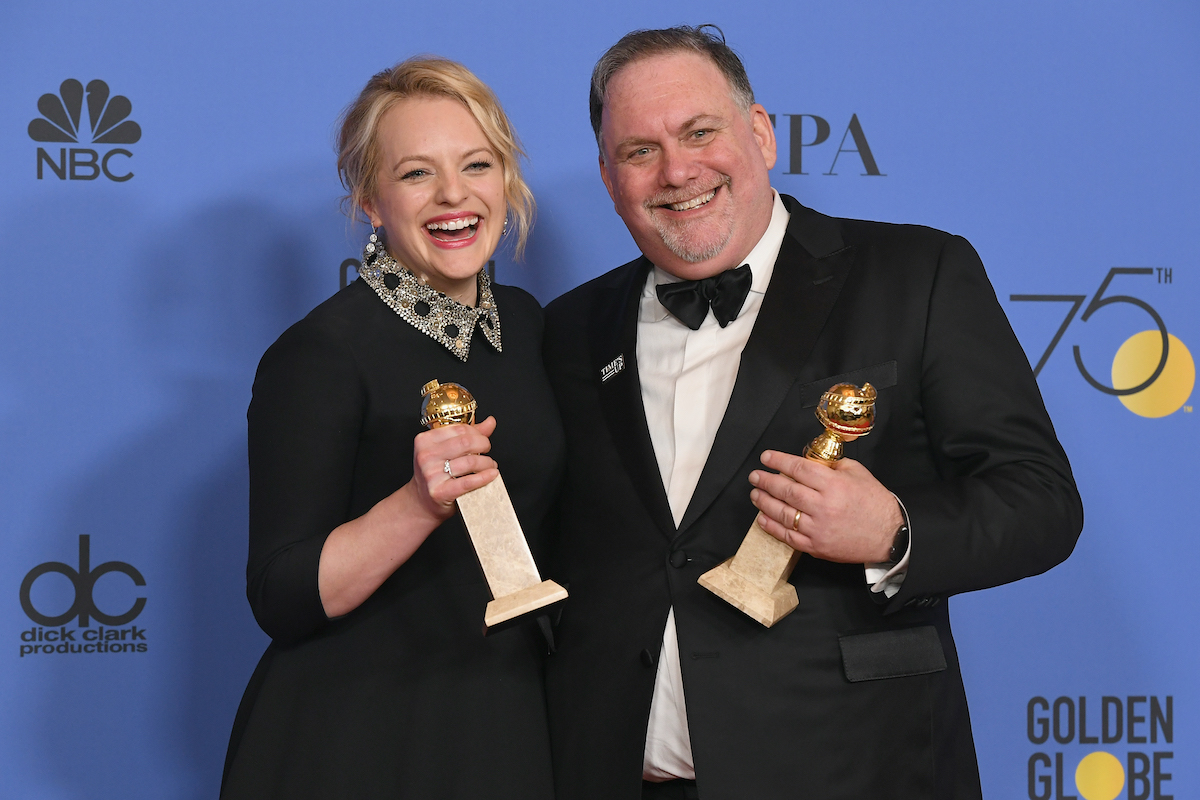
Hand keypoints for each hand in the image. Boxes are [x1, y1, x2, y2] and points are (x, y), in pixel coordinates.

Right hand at [410, 416, 499, 520]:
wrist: (422, 502)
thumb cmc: (435, 474)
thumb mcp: (445, 451)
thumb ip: (467, 435)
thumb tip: (490, 422)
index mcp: (425, 440)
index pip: (459, 429)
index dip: (477, 433)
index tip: (483, 440)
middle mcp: (426, 456)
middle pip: (465, 443)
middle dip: (483, 445)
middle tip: (487, 451)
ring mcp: (431, 474)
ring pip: (470, 462)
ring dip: (487, 463)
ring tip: (490, 466)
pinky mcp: (440, 492)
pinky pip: (468, 482)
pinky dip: (484, 477)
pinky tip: (492, 475)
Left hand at [748, 450, 901, 563]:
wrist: (890, 535)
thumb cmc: (875, 503)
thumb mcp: (858, 473)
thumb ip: (832, 465)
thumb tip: (808, 460)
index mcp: (834, 485)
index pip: (799, 469)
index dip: (779, 461)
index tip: (766, 457)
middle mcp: (824, 506)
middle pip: (786, 490)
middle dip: (766, 481)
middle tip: (754, 476)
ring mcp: (818, 528)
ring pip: (783, 513)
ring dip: (764, 502)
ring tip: (755, 494)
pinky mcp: (817, 547)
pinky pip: (788, 536)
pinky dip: (772, 527)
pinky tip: (762, 518)